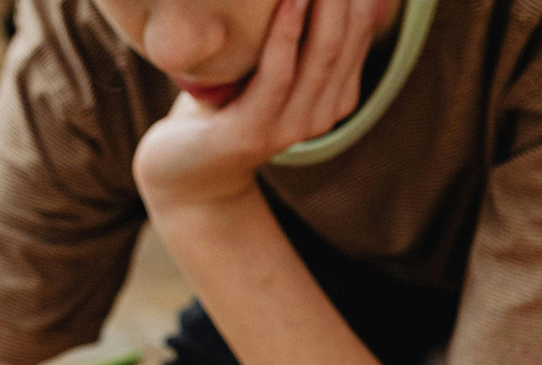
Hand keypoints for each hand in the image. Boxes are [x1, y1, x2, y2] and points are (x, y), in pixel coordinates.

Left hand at [133, 0, 380, 217]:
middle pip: (345, 40)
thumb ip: (294, 30)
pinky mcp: (253, 134)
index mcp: (332, 98)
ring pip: (320, 56)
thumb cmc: (222, 105)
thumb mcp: (265, 62)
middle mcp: (318, 116)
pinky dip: (285, 33)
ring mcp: (288, 129)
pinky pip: (278, 75)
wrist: (181, 171)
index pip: (360, 31)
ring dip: (324, 4)